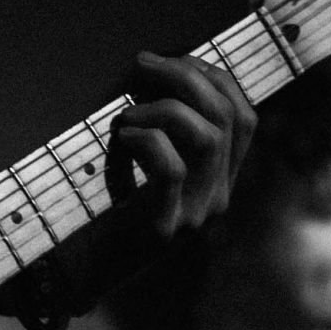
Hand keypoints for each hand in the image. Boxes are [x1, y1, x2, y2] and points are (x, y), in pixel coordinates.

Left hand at [110, 52, 256, 238]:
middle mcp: (217, 198)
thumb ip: (168, 130)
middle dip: (185, 77)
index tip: (175, 59)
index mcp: (220, 181)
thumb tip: (162, 71)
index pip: (244, 118)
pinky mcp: (164, 228)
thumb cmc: (110, 208)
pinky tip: (120, 142)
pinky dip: (144, 141)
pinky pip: (171, 167)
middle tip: (142, 65)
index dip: (215, 79)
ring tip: (125, 116)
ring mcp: (195, 215)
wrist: (86, 270)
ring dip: (162, 110)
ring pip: (206, 138)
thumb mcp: (148, 163)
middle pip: (225, 118)